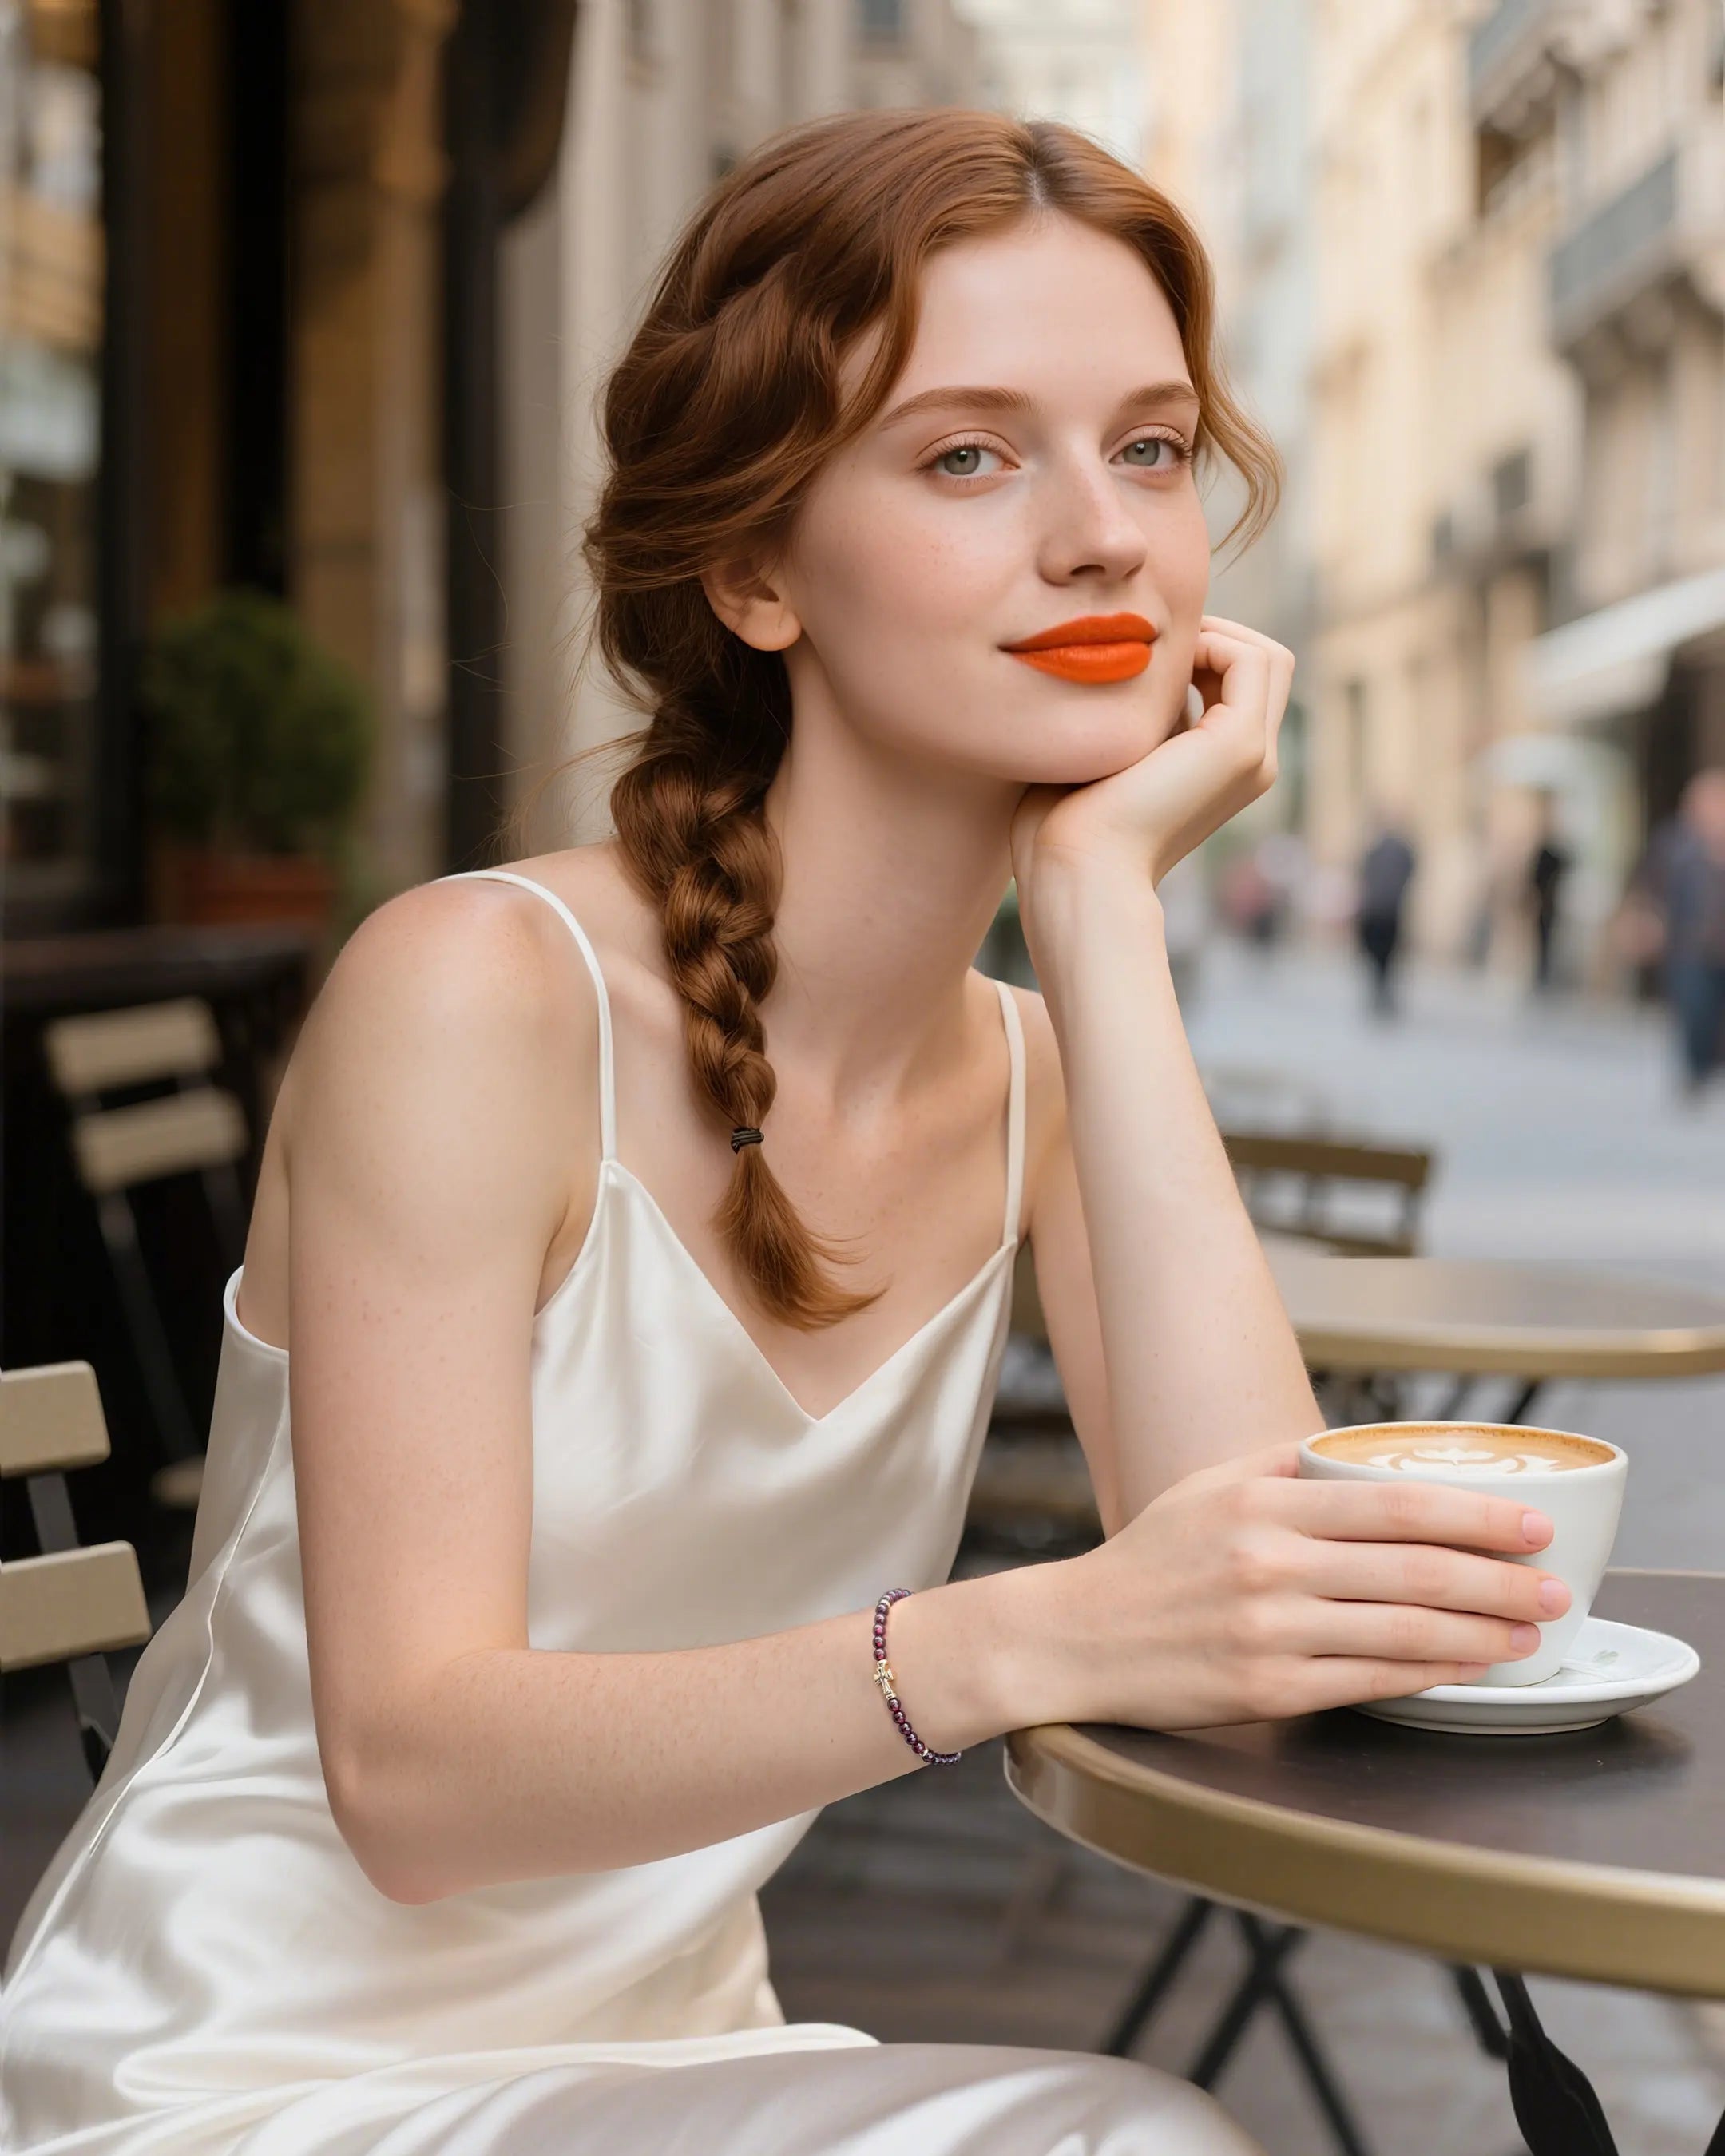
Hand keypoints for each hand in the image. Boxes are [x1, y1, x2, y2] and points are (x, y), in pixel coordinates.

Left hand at [1010, 616, 1293, 906]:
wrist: (1077, 865)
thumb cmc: (1070, 817)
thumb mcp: (1118, 747)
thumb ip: (1144, 709)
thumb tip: (1139, 656)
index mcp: (1226, 766)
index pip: (1242, 679)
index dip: (1204, 646)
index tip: (1148, 648)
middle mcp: (1253, 763)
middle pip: (1266, 664)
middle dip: (1217, 633)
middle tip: (1157, 639)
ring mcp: (1254, 756)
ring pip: (1268, 657)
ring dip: (1217, 633)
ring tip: (1161, 648)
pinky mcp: (1240, 746)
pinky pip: (1251, 660)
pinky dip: (1212, 641)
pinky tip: (1161, 661)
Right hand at [1021, 1443, 1569, 1729]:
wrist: (1078, 1638)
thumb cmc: (1150, 1561)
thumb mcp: (1207, 1486)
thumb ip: (1284, 1464)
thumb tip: (1360, 1450)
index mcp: (1260, 1500)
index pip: (1392, 1503)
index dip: (1474, 1513)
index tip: (1530, 1520)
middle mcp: (1268, 1561)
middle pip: (1415, 1569)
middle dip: (1501, 1577)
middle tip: (1555, 1583)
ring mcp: (1269, 1629)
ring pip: (1404, 1631)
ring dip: (1484, 1632)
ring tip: (1530, 1631)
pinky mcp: (1267, 1689)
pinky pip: (1371, 1681)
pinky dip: (1432, 1674)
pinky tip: (1469, 1667)